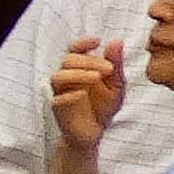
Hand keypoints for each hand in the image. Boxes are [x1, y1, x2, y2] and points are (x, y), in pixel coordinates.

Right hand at [46, 36, 125, 173]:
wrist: (96, 133)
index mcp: (81, 68)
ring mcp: (60, 93)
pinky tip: (82, 94)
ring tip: (97, 78)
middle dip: (89, 61)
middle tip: (109, 69)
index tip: (97, 41)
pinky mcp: (58, 110)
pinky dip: (69, 95)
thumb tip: (116, 40)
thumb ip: (116, 64)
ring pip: (58, 76)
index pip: (74, 48)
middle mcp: (68, 77)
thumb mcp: (117, 84)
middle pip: (68, 60)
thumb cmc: (104, 105)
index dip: (82, 42)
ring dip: (77, 74)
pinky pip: (56, 99)